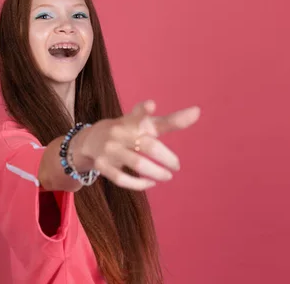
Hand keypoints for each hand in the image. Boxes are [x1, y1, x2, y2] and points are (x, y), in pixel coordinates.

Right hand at [72, 100, 199, 190]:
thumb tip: (198, 111)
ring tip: (168, 176)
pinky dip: (139, 184)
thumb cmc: (129, 131)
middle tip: (177, 165)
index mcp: (132, 121)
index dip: (144, 110)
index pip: (138, 113)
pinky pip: (121, 179)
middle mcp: (120, 132)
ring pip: (137, 164)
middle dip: (167, 157)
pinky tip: (150, 183)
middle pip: (148, 146)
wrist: (91, 140)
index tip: (151, 105)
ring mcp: (110, 149)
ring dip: (156, 172)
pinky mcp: (102, 165)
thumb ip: (172, 121)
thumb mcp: (147, 124)